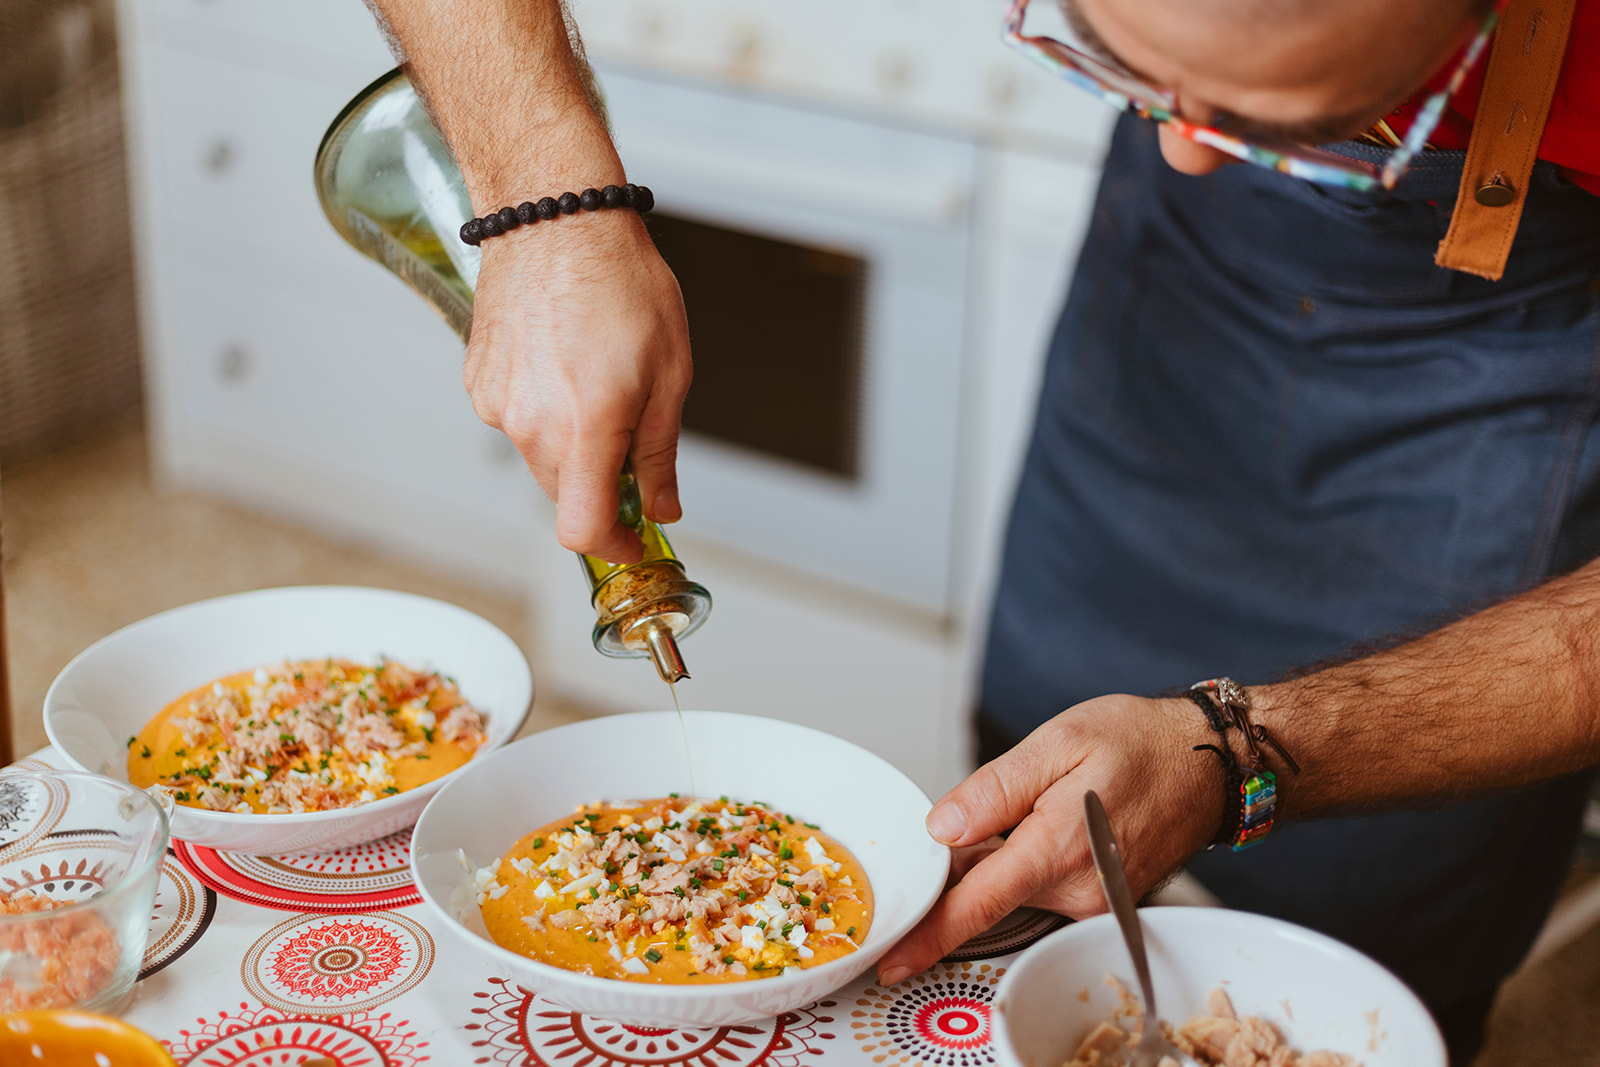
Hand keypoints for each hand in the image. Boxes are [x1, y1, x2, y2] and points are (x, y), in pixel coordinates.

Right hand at [465, 209, 691, 562]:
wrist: (554, 216)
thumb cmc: (618, 280)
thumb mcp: (669, 372)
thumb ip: (660, 453)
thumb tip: (661, 505)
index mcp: (585, 427)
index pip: (583, 529)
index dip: (613, 547)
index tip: (633, 539)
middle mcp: (532, 425)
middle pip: (565, 496)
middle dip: (601, 485)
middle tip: (631, 441)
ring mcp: (498, 405)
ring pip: (540, 457)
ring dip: (572, 444)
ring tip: (596, 379)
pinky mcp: (478, 383)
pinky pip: (516, 420)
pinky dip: (543, 410)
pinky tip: (563, 362)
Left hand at [875, 695, 1220, 985]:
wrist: (1208, 763)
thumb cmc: (1141, 744)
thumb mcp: (1058, 741)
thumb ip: (994, 788)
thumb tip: (942, 826)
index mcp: (1058, 847)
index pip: (978, 903)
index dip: (930, 933)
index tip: (893, 958)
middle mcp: (1078, 889)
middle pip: (988, 891)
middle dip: (970, 856)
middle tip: (1006, 797)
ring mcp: (1091, 901)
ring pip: (1014, 888)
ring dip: (1004, 854)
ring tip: (1046, 799)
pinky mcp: (1099, 902)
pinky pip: (1042, 888)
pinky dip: (1030, 859)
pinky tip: (1053, 820)